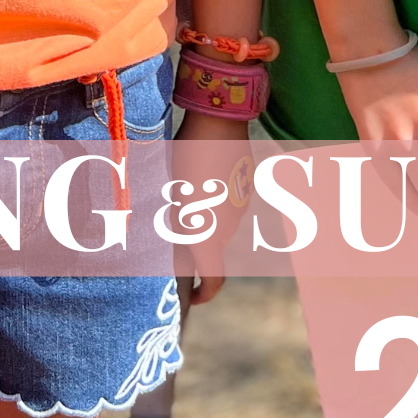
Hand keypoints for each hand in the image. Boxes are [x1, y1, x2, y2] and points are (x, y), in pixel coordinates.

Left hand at [170, 108, 252, 301]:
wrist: (219, 122)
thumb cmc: (189, 162)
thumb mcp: (175, 198)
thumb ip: (178, 230)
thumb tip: (178, 254)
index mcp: (210, 235)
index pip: (214, 280)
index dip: (203, 294)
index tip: (190, 296)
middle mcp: (230, 226)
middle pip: (212, 246)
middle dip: (194, 243)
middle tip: (172, 225)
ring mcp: (241, 205)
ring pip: (219, 223)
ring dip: (204, 217)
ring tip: (183, 192)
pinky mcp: (246, 185)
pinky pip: (227, 203)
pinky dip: (214, 199)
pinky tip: (201, 175)